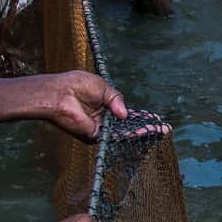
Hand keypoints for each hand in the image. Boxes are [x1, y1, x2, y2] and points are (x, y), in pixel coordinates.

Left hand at [34, 72, 169, 142]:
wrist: (59, 93)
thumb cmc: (76, 85)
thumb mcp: (103, 87)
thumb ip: (117, 99)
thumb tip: (126, 115)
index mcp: (103, 105)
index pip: (124, 113)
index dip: (139, 116)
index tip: (153, 117)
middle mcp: (102, 118)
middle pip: (127, 126)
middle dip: (145, 127)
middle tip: (162, 128)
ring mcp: (98, 128)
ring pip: (124, 133)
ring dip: (142, 132)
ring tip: (159, 130)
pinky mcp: (94, 135)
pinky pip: (116, 136)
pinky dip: (131, 134)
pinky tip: (145, 131)